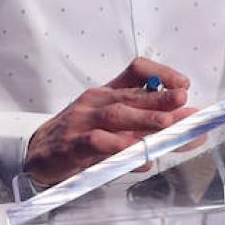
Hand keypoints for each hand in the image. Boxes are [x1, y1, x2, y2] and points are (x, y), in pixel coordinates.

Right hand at [23, 57, 196, 186]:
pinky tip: (132, 150)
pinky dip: (115, 145)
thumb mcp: (111, 125)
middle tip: (183, 100)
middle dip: (160, 99)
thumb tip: (187, 124)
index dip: (160, 74)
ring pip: (116, 116)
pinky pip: (95, 142)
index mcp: (108, 92)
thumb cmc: (80, 136)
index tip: (183, 85)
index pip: (136, 71)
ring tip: (165, 123)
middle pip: (131, 95)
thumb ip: (146, 124)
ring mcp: (83, 121)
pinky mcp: (72, 144)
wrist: (37, 152)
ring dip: (142, 119)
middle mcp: (97, 101)